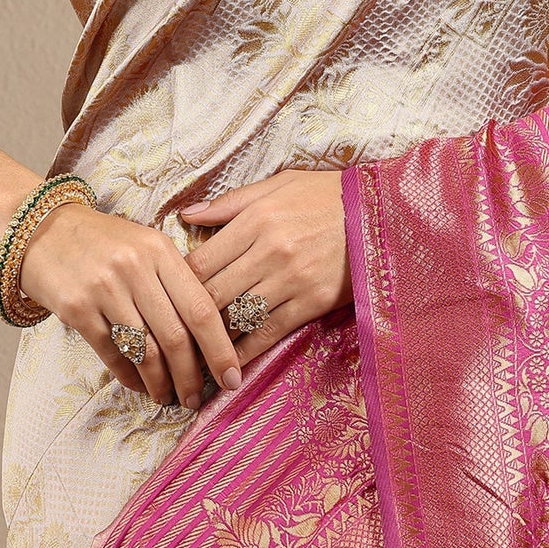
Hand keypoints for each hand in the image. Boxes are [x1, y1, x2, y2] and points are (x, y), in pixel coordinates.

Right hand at [15, 202, 243, 408]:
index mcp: (160, 251)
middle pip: (175, 337)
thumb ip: (176, 280)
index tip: (231, 377)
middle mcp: (134, 268)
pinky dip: (129, 377)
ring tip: (169, 397)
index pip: (201, 308)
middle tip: (196, 398)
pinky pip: (112, 355)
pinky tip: (139, 386)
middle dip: (191, 377)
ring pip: (144, 352)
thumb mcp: (146, 245)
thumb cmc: (104, 241)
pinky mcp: (76, 309)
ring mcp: (103, 289)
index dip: (220, 349)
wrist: (43, 229)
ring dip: (161, 384)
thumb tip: (209, 334)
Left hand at [178, 170, 351, 367]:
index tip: (168, 297)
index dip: (179, 283)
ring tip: (193, 353)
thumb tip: (186, 215)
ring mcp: (291, 279)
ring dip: (213, 338)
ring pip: (237, 316)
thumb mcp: (278, 184)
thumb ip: (229, 203)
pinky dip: (247, 351)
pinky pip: (269, 332)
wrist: (380, 214)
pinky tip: (230, 362)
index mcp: (256, 220)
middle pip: (213, 292)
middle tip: (172, 332)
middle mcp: (269, 251)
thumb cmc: (326, 195)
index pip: (201, 260)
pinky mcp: (312, 302)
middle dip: (189, 315)